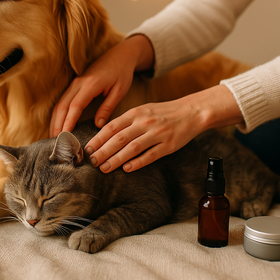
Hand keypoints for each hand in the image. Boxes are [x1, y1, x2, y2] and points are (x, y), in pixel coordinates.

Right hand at [50, 35, 153, 136]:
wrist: (120, 55)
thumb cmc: (122, 73)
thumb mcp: (119, 91)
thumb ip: (107, 108)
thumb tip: (97, 125)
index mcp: (90, 84)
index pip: (75, 106)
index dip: (68, 122)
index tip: (65, 136)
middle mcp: (78, 83)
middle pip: (62, 106)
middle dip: (57, 124)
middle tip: (56, 142)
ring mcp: (75, 83)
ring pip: (59, 104)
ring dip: (55, 121)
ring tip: (54, 137)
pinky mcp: (74, 85)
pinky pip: (62, 101)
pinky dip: (58, 114)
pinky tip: (58, 125)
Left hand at [85, 85, 243, 172]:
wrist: (191, 112)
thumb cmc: (163, 113)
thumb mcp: (143, 111)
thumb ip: (126, 121)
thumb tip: (104, 134)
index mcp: (136, 113)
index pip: (112, 126)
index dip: (98, 139)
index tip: (88, 149)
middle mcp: (145, 122)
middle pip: (119, 138)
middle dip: (103, 151)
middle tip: (92, 162)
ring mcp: (157, 134)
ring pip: (132, 148)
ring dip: (116, 159)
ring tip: (104, 168)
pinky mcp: (168, 145)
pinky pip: (150, 155)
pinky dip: (138, 162)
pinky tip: (127, 169)